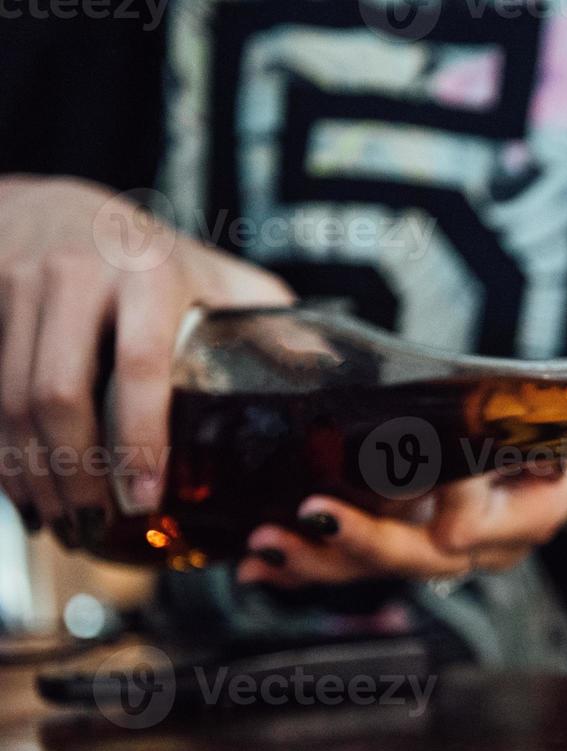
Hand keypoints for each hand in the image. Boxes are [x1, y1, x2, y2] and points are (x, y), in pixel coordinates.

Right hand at [0, 175, 293, 546]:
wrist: (54, 204)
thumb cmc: (150, 256)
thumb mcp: (213, 274)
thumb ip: (264, 316)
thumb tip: (330, 370)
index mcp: (150, 277)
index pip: (140, 367)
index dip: (141, 440)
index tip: (146, 498)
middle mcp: (79, 276)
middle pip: (59, 393)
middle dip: (74, 472)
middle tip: (96, 526)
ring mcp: (23, 287)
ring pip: (11, 399)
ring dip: (30, 472)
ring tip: (59, 522)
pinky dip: (1, 451)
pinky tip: (21, 490)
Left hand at [235, 464, 566, 586]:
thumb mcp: (560, 447)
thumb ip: (513, 464)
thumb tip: (453, 513)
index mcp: (516, 524)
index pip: (460, 528)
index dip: (413, 514)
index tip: (372, 485)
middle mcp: (475, 548)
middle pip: (407, 560)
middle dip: (351, 544)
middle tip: (304, 520)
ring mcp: (443, 551)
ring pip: (376, 570)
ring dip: (316, 562)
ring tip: (265, 547)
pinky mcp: (413, 541)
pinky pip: (360, 566)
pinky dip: (310, 567)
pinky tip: (265, 568)